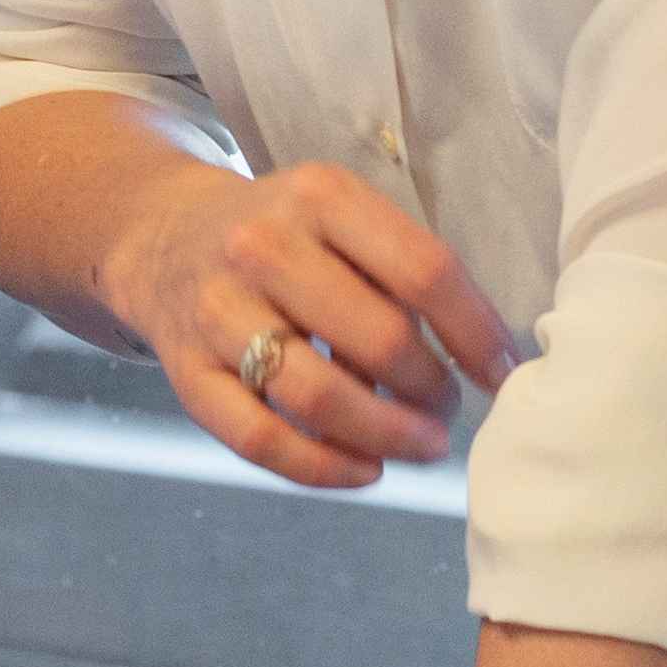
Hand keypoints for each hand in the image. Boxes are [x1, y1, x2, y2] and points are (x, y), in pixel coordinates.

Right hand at [98, 157, 518, 492]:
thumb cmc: (283, 236)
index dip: (476, 333)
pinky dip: (324, 468)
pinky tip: (365, 470)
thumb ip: (400, 270)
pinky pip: (261, 439)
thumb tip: (484, 359)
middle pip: (378, 339)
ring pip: (320, 397)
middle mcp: (262, 247)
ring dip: (388, 435)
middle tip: (448, 411)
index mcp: (320, 197)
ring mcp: (218, 310)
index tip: (504, 373)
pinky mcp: (186, 372)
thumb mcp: (340, 217)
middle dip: (433, 391)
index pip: (423, 271)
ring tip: (422, 445)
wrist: (162, 237)